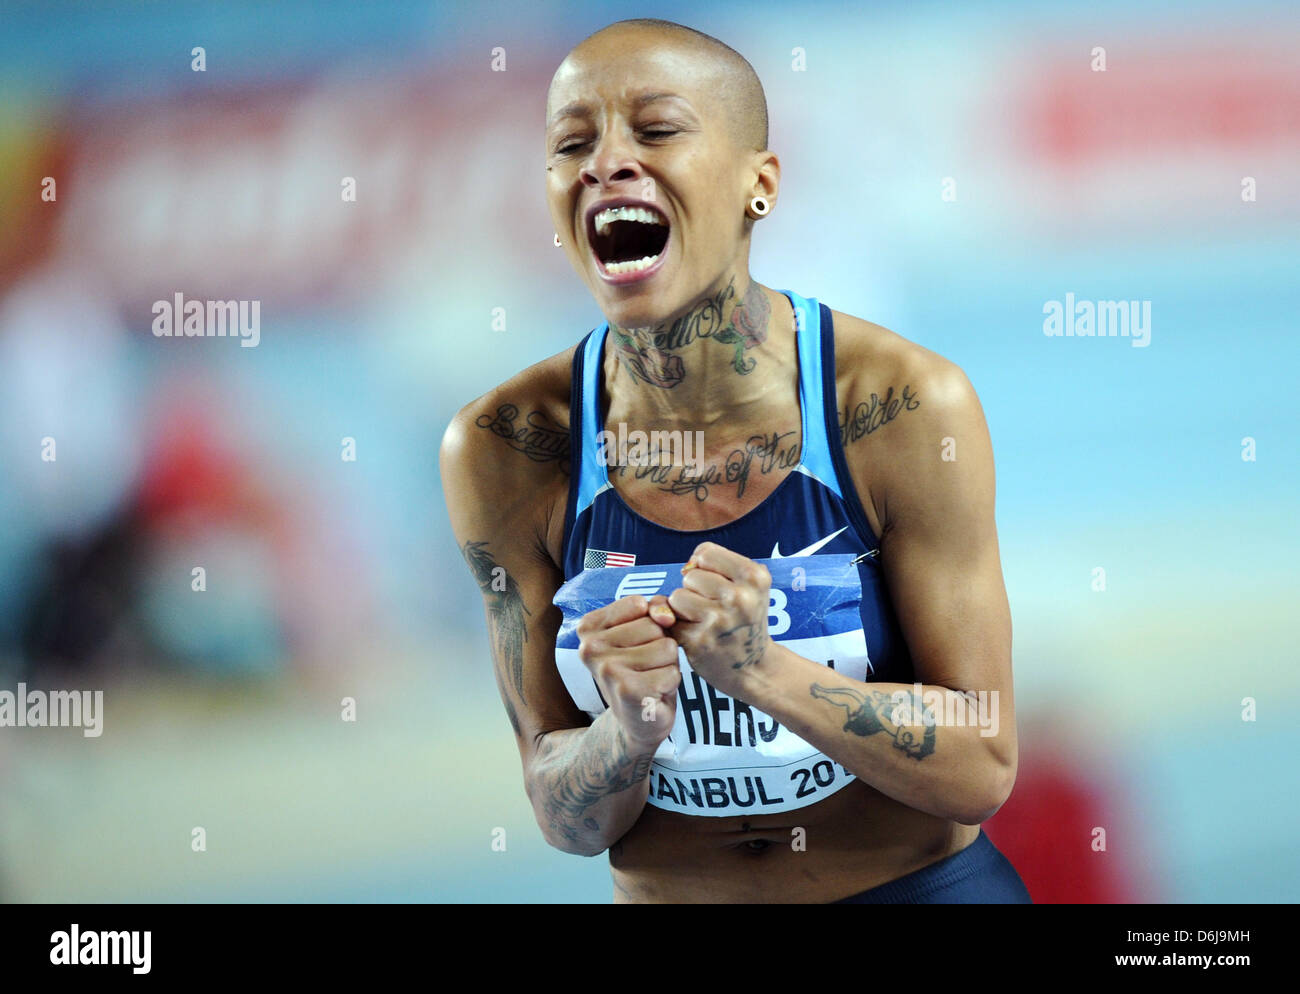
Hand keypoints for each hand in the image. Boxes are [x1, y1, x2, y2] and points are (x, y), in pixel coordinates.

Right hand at [575, 595, 681, 749]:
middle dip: (660, 646)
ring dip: (667, 665)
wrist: (637, 721)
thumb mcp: (645, 630)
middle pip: (654, 626)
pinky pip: (672, 672)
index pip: (639, 604)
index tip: (636, 646)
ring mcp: (606, 670)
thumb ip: (655, 608)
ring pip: (666, 647)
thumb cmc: (642, 670)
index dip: (650, 625)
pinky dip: (670, 683)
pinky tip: (654, 693)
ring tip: (650, 679)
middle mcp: (590, 647)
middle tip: (645, 668)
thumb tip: (665, 616)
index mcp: (588, 627)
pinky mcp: (628, 691)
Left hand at [667, 542, 772, 695]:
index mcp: (755, 577)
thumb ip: (706, 571)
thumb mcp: (746, 587)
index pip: (705, 552)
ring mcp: (719, 620)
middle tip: (714, 609)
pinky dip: (677, 627)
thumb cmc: (744, 621)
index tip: (714, 584)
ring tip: (705, 621)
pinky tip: (697, 636)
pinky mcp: (699, 642)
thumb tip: (671, 587)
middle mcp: (740, 597)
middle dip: (695, 590)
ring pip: (677, 596)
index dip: (702, 567)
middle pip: (690, 575)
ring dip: (683, 609)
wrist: (756, 668)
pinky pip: (670, 620)